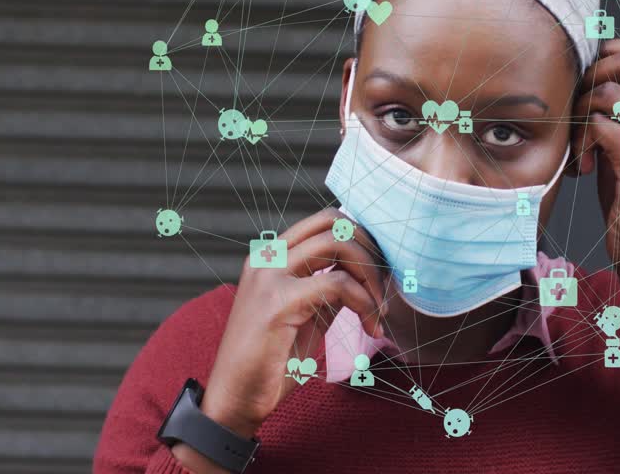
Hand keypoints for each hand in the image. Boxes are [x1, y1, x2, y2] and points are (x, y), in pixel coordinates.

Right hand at [196, 209, 386, 439]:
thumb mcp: (307, 316)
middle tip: (383, 288)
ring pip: (337, 243)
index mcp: (271, 256)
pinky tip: (371, 326)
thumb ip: (328, 290)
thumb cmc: (271, 363)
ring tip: (378, 310)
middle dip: (369, 251)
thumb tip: (365, 276)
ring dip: (370, 275)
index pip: (325, 220)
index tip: (378, 273)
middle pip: (334, 222)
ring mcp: (269, 275)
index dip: (360, 238)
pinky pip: (337, 284)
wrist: (235, 399)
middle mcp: (267, 256)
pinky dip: (364, 303)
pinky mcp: (277, 302)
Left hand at [570, 39, 619, 296]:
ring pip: (608, 93)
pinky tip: (584, 167)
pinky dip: (582, 142)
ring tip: (581, 145)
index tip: (584, 78)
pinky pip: (599, 126)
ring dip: (581, 113)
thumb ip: (619, 115)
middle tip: (578, 109)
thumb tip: (585, 79)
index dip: (609, 52)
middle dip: (591, 76)